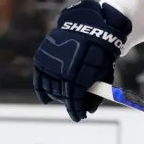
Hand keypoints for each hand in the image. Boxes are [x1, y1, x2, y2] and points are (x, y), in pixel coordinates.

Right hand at [33, 0, 131, 121]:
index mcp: (77, 75)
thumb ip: (96, 92)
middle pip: (61, 95)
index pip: (73, 100)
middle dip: (68, 103)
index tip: (79, 116)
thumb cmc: (100, 52)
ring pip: (50, 88)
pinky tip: (46, 98)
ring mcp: (50, 63)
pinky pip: (39, 78)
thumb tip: (89, 110)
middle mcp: (61, 70)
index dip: (76, 110)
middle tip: (74, 106)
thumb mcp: (104, 72)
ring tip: (64, 99)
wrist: (89, 26)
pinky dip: (42, 89)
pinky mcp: (42, 57)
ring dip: (57, 97)